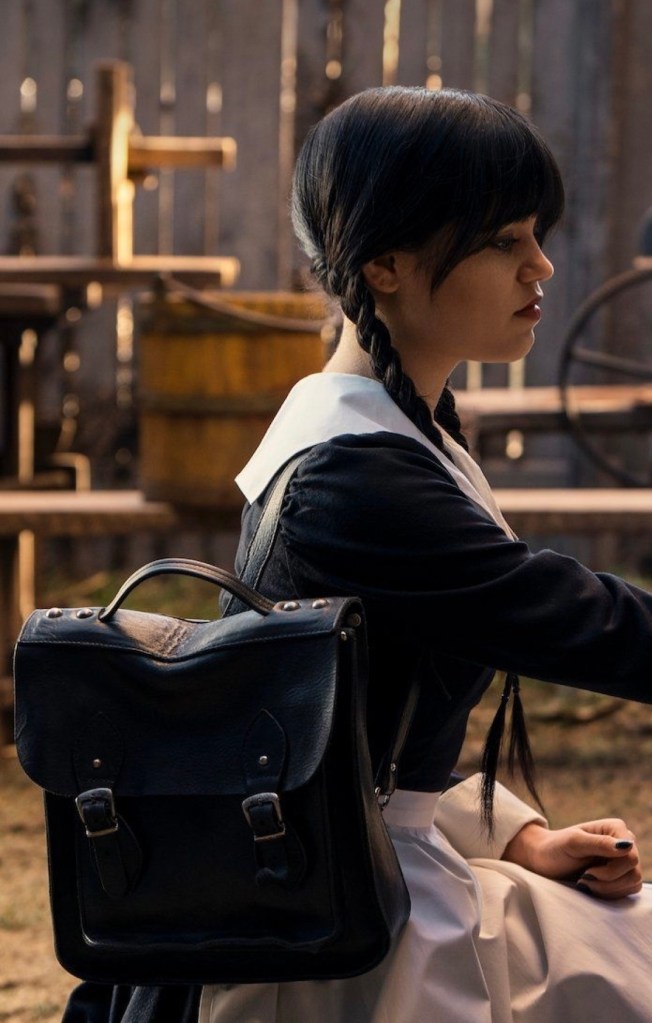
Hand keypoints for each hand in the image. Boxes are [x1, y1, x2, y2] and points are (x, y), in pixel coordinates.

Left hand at [502, 818, 641, 898]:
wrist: (544, 861)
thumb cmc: (555, 848)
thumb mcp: (573, 843)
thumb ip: (599, 843)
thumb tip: (626, 845)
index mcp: (615, 828)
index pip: (631, 856)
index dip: (612, 870)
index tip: (587, 872)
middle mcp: (624, 843)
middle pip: (634, 872)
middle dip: (608, 881)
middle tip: (585, 878)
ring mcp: (623, 860)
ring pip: (633, 883)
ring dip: (608, 889)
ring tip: (586, 883)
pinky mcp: (620, 876)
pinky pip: (628, 891)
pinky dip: (610, 893)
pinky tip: (592, 887)